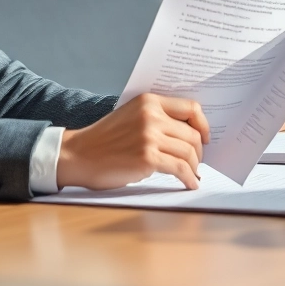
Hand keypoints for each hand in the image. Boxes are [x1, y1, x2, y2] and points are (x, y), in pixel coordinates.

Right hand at [57, 94, 210, 190]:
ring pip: (189, 152)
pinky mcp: (147, 158)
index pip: (191, 108)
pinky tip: (189, 183)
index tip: (206, 137)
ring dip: (194, 166)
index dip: (203, 124)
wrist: (78, 155)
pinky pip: (180, 168)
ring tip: (192, 174)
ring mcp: (149, 137)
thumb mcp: (131, 116)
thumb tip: (188, 134)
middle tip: (197, 161)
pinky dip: (189, 178)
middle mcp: (151, 116)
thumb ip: (156, 118)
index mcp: (149, 101)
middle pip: (193, 133)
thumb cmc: (105, 139)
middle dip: (199, 151)